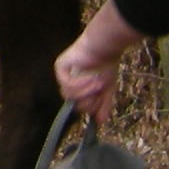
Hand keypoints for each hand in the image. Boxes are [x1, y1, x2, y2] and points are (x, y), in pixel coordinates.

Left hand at [53, 0, 141, 122]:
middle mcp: (68, 82)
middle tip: (99, 89)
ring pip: (70, 95)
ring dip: (86, 90)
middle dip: (89, 98)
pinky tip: (90, 77)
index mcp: (78, 88)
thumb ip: (104, 104)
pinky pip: (67, 84)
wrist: (104, 46)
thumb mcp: (108, 88)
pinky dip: (80, 83)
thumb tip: (101, 122)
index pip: (79, 106)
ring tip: (97, 82)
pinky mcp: (60, 67)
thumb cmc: (107, 63)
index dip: (90, 106)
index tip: (101, 99)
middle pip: (74, 103)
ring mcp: (63, 75)